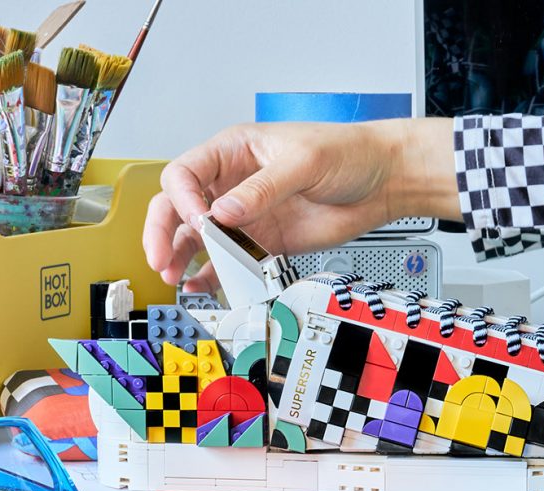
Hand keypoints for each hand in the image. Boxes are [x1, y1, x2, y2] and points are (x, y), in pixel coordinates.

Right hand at [142, 118, 458, 291]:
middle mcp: (232, 183)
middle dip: (163, 231)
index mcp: (234, 150)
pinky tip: (199, 287)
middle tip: (160, 257)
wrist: (383, 182)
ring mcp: (245, 215)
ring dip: (180, 256)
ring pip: (196, 237)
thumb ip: (263, 189)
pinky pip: (226, 262)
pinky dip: (211, 276)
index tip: (201, 222)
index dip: (184, 199)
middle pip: (178, 206)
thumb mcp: (304, 162)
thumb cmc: (347, 154)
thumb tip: (224, 212)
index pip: (186, 173)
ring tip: (173, 276)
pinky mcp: (262, 243)